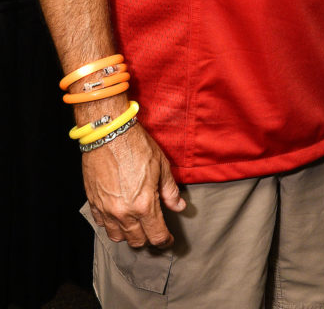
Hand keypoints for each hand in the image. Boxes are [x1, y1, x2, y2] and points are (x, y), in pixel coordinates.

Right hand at [82, 121, 185, 247]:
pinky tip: (118, 214)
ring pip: (117, 237)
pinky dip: (111, 224)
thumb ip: (170, 191)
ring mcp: (106, 209)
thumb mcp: (161, 166)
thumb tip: (179, 207)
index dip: (165, 241)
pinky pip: (101, 224)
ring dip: (128, 234)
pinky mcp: (93, 202)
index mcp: (144, 205)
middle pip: (137, 241)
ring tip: (136, 224)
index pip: (156, 236)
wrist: (108, 133)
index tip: (168, 240)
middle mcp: (124, 212)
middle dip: (148, 238)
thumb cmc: (136, 145)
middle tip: (153, 229)